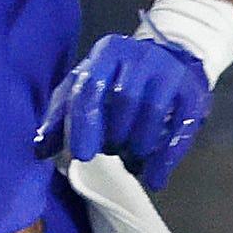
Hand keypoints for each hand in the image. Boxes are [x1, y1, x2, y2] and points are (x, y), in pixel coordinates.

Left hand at [36, 32, 213, 186]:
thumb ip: (61, 115)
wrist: (170, 57)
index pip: (91, 86)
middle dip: (114, 135)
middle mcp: (140, 57)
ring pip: (152, 114)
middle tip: (111, 151)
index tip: (82, 154)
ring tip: (131, 158)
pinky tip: (155, 178)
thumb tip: (40, 148)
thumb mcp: (87, 86)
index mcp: (107, 53)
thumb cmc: (119, 78)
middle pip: (124, 100)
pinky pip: (180, 129)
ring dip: (138, 146)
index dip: (84, 123)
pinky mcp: (193, 92)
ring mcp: (169, 72)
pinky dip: (166, 158)